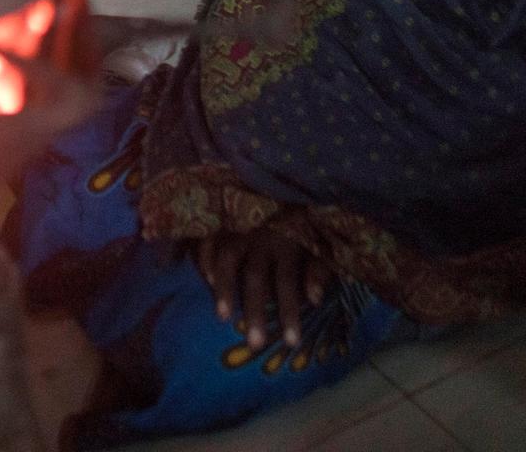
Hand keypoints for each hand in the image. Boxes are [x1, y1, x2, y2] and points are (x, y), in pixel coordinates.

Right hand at [197, 228, 331, 349]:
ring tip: (223, 317)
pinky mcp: (224, 218)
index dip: (289, 313)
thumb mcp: (321, 241)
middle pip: (256, 277)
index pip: (287, 283)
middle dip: (254, 311)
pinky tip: (206, 280)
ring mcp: (239, 227)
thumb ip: (318, 269)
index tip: (292, 343)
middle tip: (254, 344)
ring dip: (225, 289)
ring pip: (228, 260)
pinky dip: (204, 259)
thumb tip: (315, 300)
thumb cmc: (304, 218)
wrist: (286, 181)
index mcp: (288, 243)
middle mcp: (262, 237)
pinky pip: (208, 239)